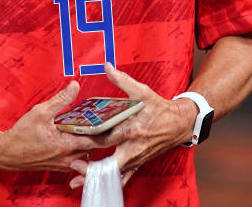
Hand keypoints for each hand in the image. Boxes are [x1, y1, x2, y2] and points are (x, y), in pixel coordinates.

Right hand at [0, 80, 115, 172]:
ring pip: (86, 153)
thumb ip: (60, 100)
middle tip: (115, 122)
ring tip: (100, 127)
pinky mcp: (60, 165)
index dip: (109, 131)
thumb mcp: (40, 112)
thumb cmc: (21, 134)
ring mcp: (64, 163)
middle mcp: (68, 157)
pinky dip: (82, 147)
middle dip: (104, 135)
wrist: (6, 153)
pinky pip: (77, 157)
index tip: (120, 121)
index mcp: (66, 145)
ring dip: (92, 141)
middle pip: (94, 147)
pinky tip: (81, 136)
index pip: (96, 140)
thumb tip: (75, 85)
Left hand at [68, 63, 195, 188]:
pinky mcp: (138, 163)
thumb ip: (122, 80)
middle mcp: (133, 147)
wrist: (180, 124)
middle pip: (107, 161)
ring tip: (76, 181)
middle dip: (88, 165)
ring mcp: (136, 158)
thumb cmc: (160, 108)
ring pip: (113, 174)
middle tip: (71, 164)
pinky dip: (109, 182)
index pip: (107, 137)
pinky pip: (123, 178)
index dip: (89, 139)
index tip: (74, 140)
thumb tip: (107, 66)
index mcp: (132, 129)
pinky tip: (95, 185)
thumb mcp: (142, 91)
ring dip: (96, 178)